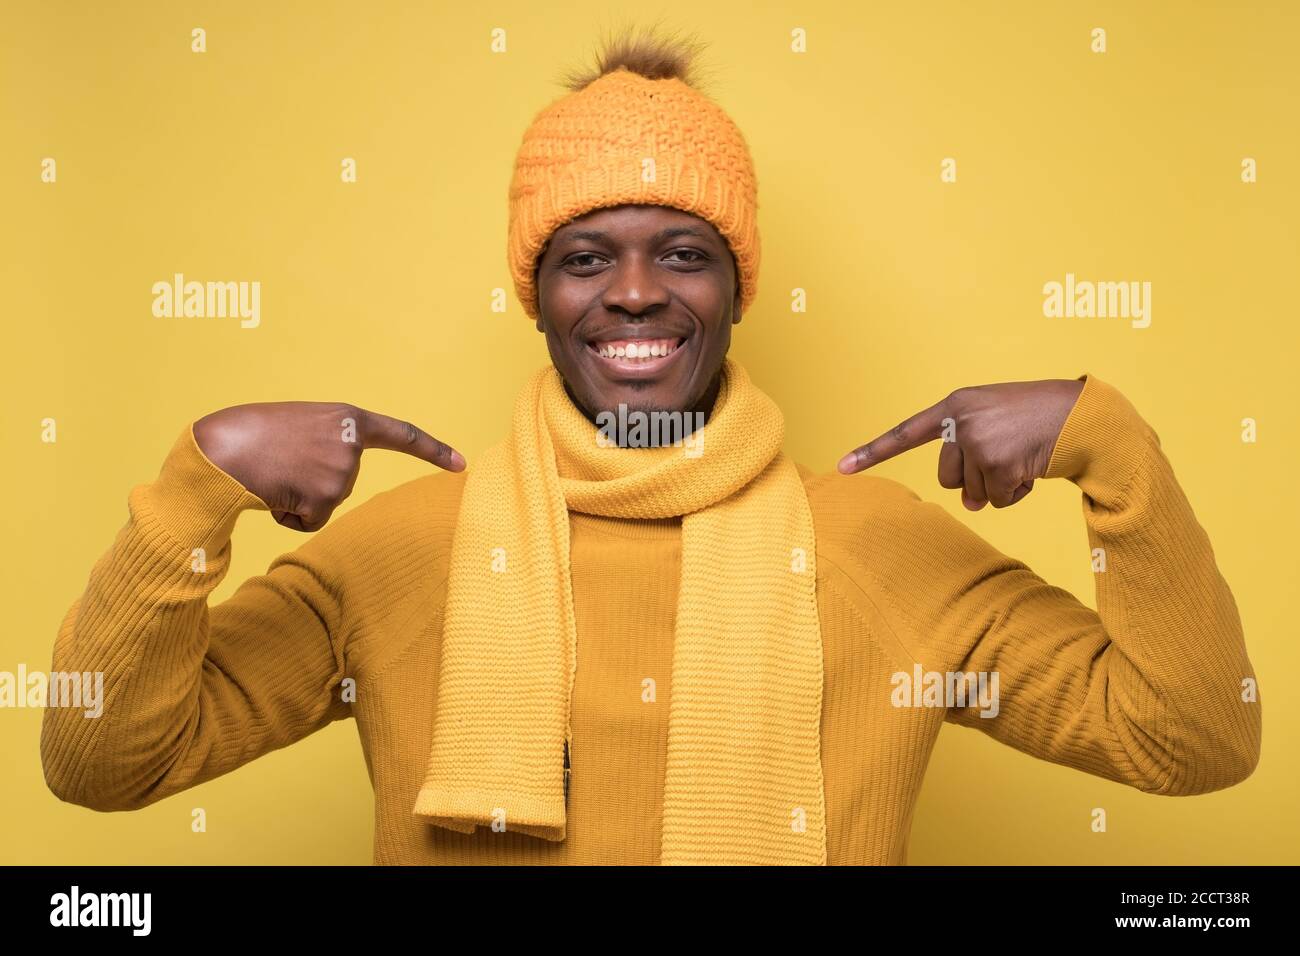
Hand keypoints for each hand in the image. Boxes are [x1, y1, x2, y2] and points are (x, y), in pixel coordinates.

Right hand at [193, 402, 465, 530]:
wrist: (220, 447)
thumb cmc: (252, 434)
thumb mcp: (303, 425)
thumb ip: (330, 441)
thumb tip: (333, 483)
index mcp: (348, 417)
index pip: (402, 434)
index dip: (433, 450)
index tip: (461, 464)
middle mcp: (352, 444)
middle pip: (345, 483)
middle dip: (312, 482)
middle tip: (282, 461)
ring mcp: (341, 471)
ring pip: (327, 504)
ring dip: (298, 498)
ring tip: (273, 473)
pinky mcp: (325, 499)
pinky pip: (311, 521)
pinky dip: (289, 515)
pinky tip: (272, 492)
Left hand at [836, 378, 1084, 509]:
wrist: (1081, 414)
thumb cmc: (1036, 417)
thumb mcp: (994, 424)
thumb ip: (970, 457)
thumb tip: (971, 505)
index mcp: (955, 405)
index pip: (905, 433)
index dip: (872, 453)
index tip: (841, 468)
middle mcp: (960, 421)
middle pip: (947, 477)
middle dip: (976, 478)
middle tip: (1005, 454)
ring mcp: (977, 441)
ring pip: (972, 492)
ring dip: (999, 486)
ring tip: (1022, 458)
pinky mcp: (997, 463)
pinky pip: (996, 500)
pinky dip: (1015, 494)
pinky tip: (1032, 468)